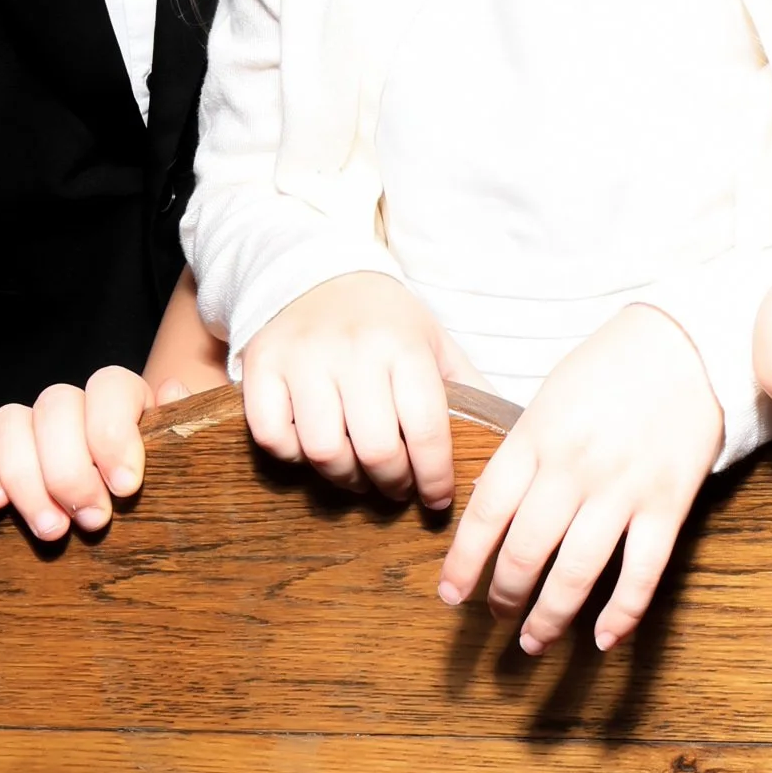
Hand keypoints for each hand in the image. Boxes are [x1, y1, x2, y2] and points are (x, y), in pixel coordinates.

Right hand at [0, 363, 185, 539]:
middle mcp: (70, 407)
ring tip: (54, 530)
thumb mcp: (184, 460)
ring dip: (28, 478)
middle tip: (94, 520)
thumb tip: (172, 391)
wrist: (129, 518)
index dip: (113, 432)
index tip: (126, 486)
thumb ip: (186, 425)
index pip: (109, 385)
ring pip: (9, 422)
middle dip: (72, 469)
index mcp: (121, 399)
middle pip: (55, 406)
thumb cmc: (163, 488)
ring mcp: (26, 431)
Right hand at [240, 273, 468, 508]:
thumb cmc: (387, 324)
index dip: (436, 476)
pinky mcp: (260, 365)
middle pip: (376, 449)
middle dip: (393, 484)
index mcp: (404, 345)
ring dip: (345, 478)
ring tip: (360, 474)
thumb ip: (470, 390)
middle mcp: (353, 349)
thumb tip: (511, 441)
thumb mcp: (435, 344)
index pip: (426, 429)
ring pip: (323, 451)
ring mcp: (302, 357)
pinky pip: (273, 437)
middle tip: (398, 489)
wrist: (317, 274)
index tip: (438, 498)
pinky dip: (293, 456)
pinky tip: (313, 448)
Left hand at [439, 305, 723, 654]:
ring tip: (534, 641)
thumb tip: (493, 510)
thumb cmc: (610, 366)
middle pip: (526, 551)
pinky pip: (641, 572)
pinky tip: (604, 639)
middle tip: (497, 616)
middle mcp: (574, 467)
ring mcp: (623, 489)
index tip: (450, 595)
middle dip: (505, 595)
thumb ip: (523, 451)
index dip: (463, 562)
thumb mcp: (550, 396)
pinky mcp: (668, 504)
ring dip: (550, 617)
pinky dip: (622, 613)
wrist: (687, 343)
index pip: (486, 512)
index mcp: (537, 436)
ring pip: (577, 572)